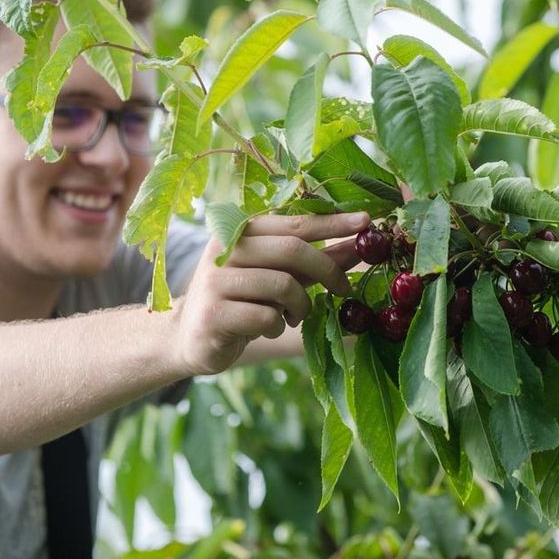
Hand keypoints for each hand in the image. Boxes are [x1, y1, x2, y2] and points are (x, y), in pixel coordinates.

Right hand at [170, 211, 370, 374]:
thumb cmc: (244, 300)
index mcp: (241, 230)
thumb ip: (315, 260)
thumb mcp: (279, 275)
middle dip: (327, 269)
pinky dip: (277, 326)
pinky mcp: (214, 314)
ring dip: (300, 306)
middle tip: (344, 288)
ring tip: (293, 315)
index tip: (367, 222)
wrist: (191, 336)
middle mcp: (226, 249)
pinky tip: (268, 327)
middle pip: (292, 250)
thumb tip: (360, 245)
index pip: (295, 222)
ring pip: (283, 285)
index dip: (333, 222)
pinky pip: (267, 317)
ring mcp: (216, 281)